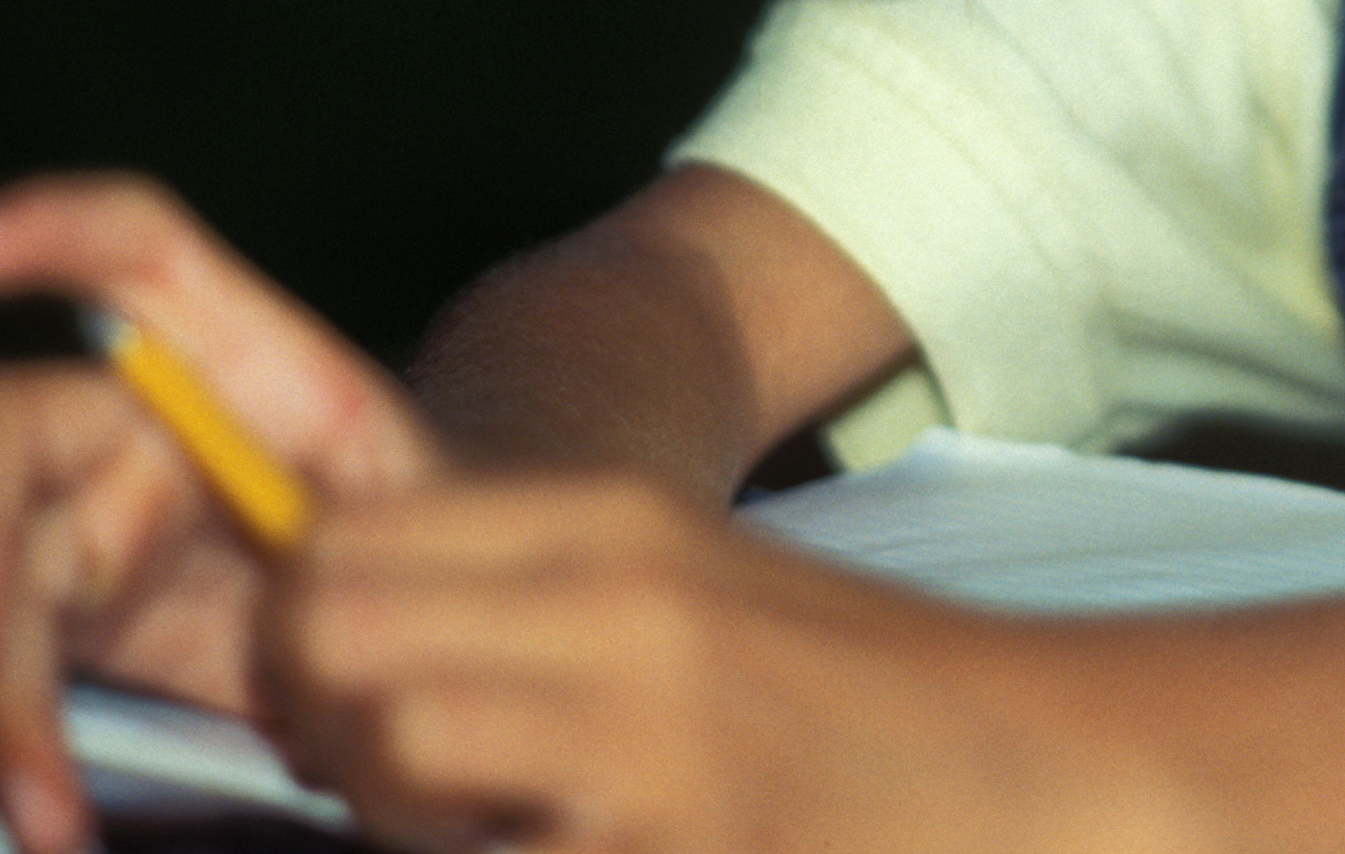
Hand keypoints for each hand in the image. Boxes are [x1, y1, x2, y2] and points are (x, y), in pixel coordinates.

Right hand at [0, 174, 447, 853]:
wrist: (433, 623)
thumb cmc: (437, 544)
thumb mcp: (443, 518)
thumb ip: (379, 537)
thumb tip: (309, 597)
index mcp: (242, 369)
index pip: (145, 256)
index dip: (59, 228)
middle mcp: (131, 428)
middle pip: (4, 440)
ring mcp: (79, 522)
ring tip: (12, 788)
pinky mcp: (57, 620)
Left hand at [263, 475, 1212, 853]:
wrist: (1042, 764)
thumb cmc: (850, 702)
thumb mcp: (686, 596)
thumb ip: (525, 601)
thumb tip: (333, 650)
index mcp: (613, 524)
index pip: (343, 544)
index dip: (302, 635)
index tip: (346, 704)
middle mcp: (622, 606)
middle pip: (330, 640)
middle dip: (318, 734)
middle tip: (391, 795)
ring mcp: (656, 735)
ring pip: (392, 762)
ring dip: (396, 823)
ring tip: (487, 840)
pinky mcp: (688, 840)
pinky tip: (574, 853)